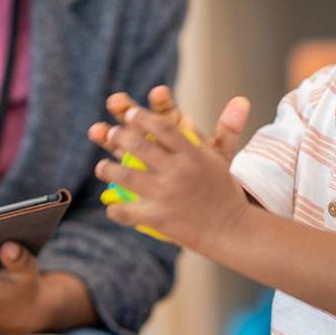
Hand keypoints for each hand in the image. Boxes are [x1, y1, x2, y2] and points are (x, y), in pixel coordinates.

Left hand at [88, 96, 251, 255]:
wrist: (233, 230)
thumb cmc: (225, 193)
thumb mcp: (220, 159)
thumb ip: (214, 134)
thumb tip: (223, 104)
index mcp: (192, 154)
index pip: (162, 127)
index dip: (142, 117)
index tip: (130, 113)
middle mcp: (177, 171)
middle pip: (139, 146)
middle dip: (118, 136)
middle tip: (111, 133)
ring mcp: (166, 195)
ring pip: (125, 176)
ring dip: (107, 169)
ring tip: (102, 167)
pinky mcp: (158, 218)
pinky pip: (126, 212)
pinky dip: (115, 209)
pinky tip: (112, 206)